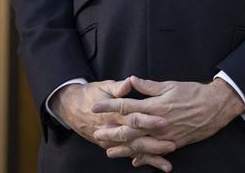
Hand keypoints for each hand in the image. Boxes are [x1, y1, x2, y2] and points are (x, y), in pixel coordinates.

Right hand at [50, 79, 172, 153]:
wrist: (71, 107)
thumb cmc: (91, 94)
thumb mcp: (104, 87)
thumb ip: (119, 87)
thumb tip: (130, 81)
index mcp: (115, 113)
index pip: (134, 117)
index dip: (149, 120)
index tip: (164, 121)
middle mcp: (114, 129)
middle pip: (136, 138)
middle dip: (154, 143)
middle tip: (172, 144)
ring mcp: (112, 141)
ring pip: (134, 151)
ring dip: (151, 157)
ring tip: (167, 164)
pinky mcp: (112, 146)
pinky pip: (130, 154)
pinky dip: (143, 161)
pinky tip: (157, 166)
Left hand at [92, 76, 244, 169]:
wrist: (215, 107)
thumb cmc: (193, 92)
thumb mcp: (170, 85)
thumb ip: (149, 86)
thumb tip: (132, 80)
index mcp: (155, 106)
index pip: (127, 106)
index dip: (109, 106)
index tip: (95, 107)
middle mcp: (158, 123)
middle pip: (129, 130)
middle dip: (111, 132)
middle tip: (97, 134)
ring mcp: (166, 136)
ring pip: (140, 145)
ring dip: (123, 149)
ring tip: (109, 152)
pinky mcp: (174, 143)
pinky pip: (155, 153)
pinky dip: (144, 157)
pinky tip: (134, 160)